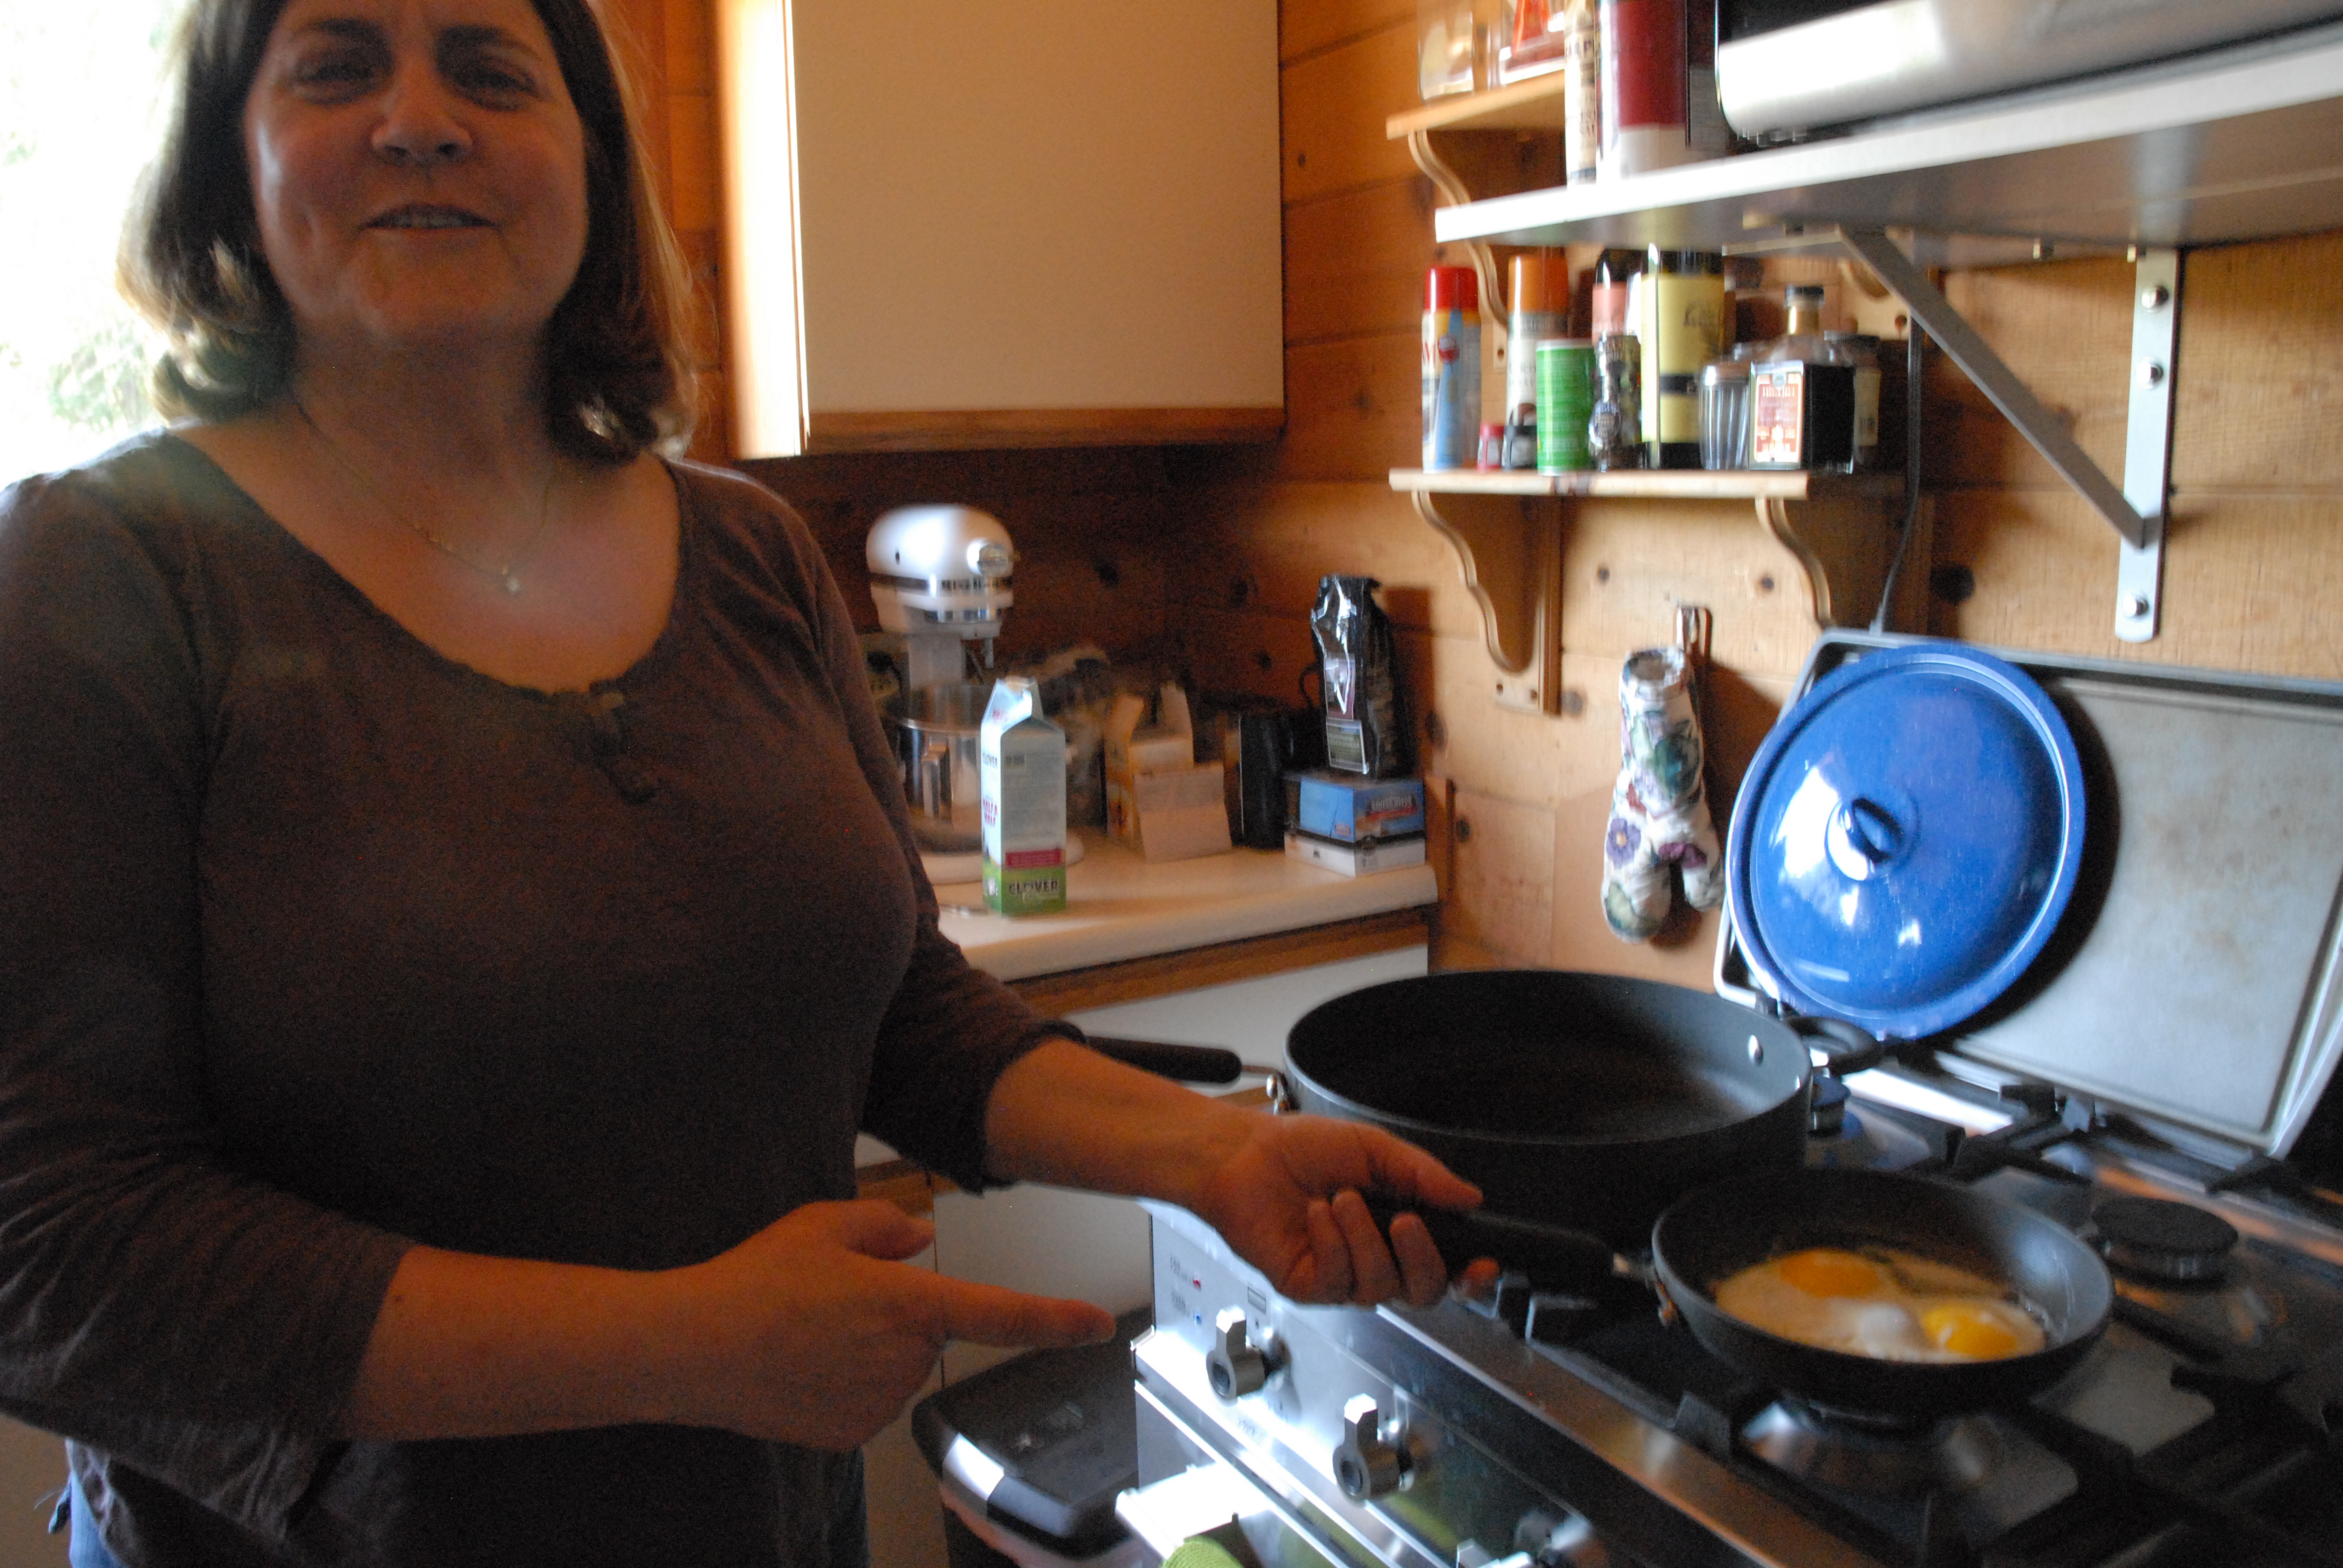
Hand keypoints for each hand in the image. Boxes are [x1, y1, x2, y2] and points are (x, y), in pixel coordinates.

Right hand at [668, 1199, 1114, 1448]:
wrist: (693, 1349)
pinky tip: (801, 1366)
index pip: (1003, 1314)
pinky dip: (845, 1383)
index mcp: (911, 1304)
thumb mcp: (824, 1224)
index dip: (1057, 1321)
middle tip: (830, 1298)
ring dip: (870, 1348)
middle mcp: (905, 1360)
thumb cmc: (757, 1280)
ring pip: (898, 1366)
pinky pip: (868, 1399)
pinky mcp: (852, 1435)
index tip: (1099, 1326)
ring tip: (806, 1331)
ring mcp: (879, 1404)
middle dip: (895, 1312)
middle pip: (929, 1330)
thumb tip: (920, 1241)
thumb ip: (885, 1228)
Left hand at [1184, 1111, 1495, 1308]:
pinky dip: (1332, 1244)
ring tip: (1340, 1198)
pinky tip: (1316, 1214)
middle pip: (1424, 1292)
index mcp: (1398, 1228)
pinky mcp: (1308, 1287)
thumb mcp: (1371, 1148)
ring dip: (1364, 1239)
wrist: (1244, 1155)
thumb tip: (1470, 1196)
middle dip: (1421, 1259)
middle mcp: (1375, 1258)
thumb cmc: (1301, 1148)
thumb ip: (1422, 1174)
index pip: (1448, 1267)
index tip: (1484, 1264)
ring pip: (1380, 1287)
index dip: (1472, 1276)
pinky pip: (1337, 1282)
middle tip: (1404, 1221)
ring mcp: (1342, 1278)